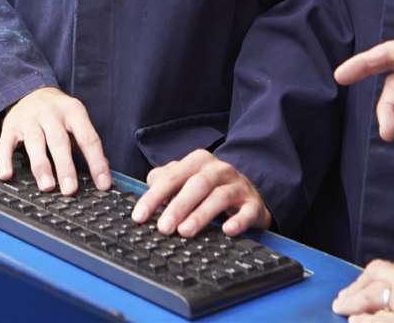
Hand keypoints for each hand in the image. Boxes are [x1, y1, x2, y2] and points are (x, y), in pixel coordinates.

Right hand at [0, 86, 111, 194]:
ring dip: (41, 166)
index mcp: (73, 111)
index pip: (88, 138)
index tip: (103, 184)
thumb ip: (87, 143)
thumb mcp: (77, 120)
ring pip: (35, 143)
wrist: (31, 90)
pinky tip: (7, 175)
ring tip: (47, 186)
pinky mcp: (10, 126)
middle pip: (59, 141)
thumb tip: (104, 170)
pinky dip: (5, 160)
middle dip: (65, 167)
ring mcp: (29, 119)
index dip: (97, 162)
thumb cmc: (58, 114)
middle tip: (70, 190)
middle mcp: (51, 114)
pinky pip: (6, 144)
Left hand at [130, 149, 271, 236]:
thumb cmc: (210, 188)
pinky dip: (238, 221)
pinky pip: (248, 212)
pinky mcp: (253, 204)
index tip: (139, 216)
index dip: (154, 197)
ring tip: (185, 231)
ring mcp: (238, 186)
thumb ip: (166, 180)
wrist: (249, 193)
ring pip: (219, 197)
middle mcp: (219, 169)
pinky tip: (227, 230)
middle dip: (178, 206)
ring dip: (201, 214)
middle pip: (196, 184)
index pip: (172, 177)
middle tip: (163, 227)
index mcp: (198, 161)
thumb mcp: (187, 179)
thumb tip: (147, 187)